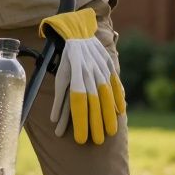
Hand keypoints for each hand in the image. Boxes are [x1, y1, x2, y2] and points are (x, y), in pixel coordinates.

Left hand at [39, 9, 126, 143]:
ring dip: (109, 115)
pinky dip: (119, 98)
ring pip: (107, 95)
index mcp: (74, 76)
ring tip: (111, 131)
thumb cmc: (67, 60)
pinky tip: (121, 112)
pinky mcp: (110, 65)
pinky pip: (116, 84)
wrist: (80, 34)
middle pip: (94, 102)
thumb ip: (58, 99)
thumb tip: (53, 121)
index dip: (79, 121)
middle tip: (98, 141)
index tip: (80, 138)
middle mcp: (89, 73)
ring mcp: (102, 69)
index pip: (77, 103)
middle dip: (96, 123)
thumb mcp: (60, 77)